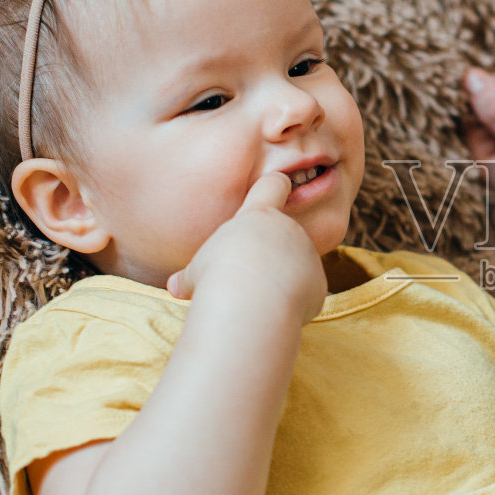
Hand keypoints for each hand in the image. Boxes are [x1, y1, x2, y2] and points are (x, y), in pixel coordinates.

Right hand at [165, 173, 327, 324]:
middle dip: (271, 254)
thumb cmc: (218, 277)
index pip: (274, 184)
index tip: (277, 186)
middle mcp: (289, 228)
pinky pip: (306, 291)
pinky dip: (294, 301)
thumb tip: (175, 287)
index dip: (275, 185)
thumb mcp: (197, 271)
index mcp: (259, 215)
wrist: (251, 301)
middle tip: (249, 276)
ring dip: (282, 279)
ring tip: (259, 296)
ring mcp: (307, 254)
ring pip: (295, 265)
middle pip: (282, 236)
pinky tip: (274, 309)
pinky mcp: (319, 282)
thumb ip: (190, 276)